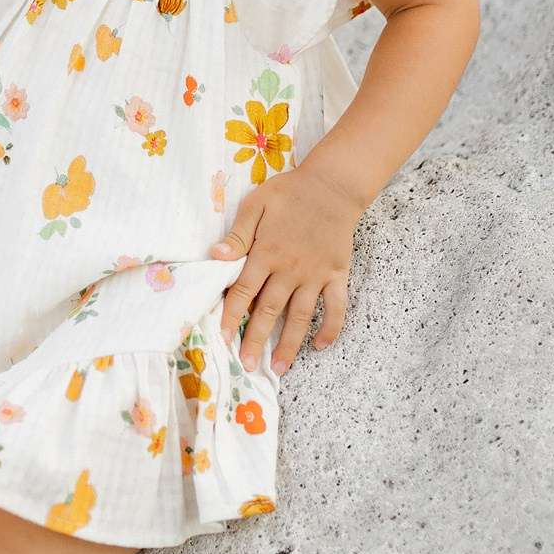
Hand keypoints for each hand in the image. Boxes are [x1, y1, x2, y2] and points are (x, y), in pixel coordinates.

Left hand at [209, 161, 364, 376]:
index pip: (244, 291)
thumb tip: (215, 256)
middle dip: (256, 340)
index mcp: (267, 253)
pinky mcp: (337, 276)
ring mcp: (316, 276)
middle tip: (247, 365)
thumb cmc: (289, 193)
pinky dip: (329, 328)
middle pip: (270, 311)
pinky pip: (336, 307)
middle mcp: (291, 270)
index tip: (223, 337)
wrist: (331, 186)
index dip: (232, 315)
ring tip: (279, 368)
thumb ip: (238, 234)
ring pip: (300, 316)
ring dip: (289, 344)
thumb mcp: (256, 205)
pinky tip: (320, 346)